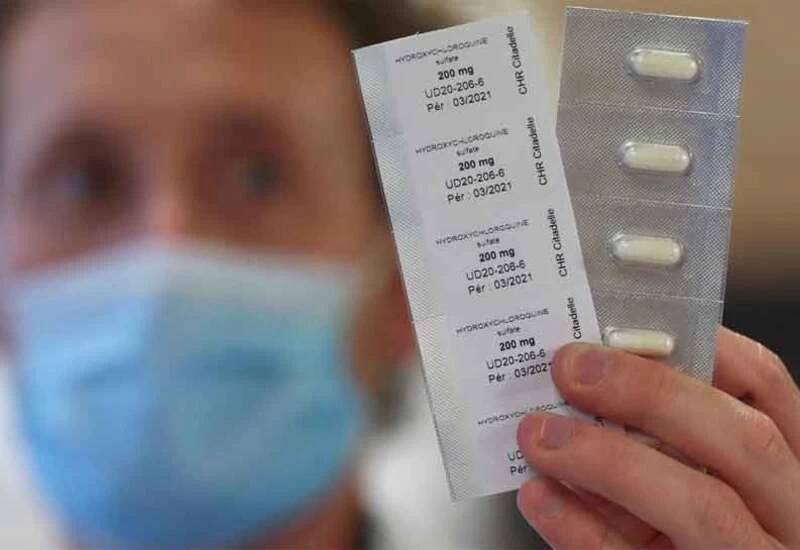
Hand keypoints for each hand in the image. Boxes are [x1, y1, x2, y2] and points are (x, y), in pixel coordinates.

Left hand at [515, 328, 799, 548]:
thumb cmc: (698, 530)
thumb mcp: (706, 480)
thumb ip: (668, 440)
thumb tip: (587, 384)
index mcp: (786, 472)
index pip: (767, 390)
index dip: (707, 348)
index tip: (636, 325)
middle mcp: (785, 517)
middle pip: (741, 441)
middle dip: (650, 394)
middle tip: (570, 368)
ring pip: (700, 506)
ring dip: (608, 460)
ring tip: (539, 434)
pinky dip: (582, 531)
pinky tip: (540, 498)